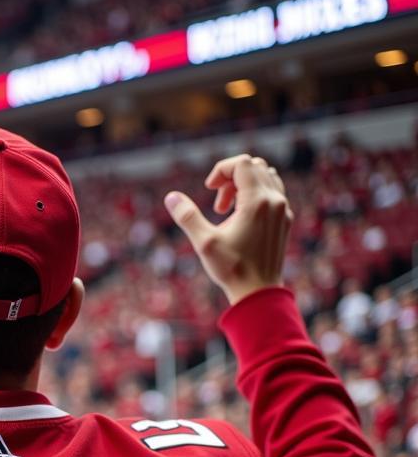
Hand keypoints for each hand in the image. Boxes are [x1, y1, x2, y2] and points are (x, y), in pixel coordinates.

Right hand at [164, 154, 292, 305]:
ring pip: (266, 176)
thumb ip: (188, 216)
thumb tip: (171, 197)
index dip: (221, 170)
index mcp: (257, 201)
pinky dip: (255, 195)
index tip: (208, 190)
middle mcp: (275, 200)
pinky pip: (273, 192)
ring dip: (244, 185)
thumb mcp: (204, 243)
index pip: (242, 163)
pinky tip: (241, 218)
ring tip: (228, 209)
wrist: (259, 292)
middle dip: (231, 178)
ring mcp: (283, 209)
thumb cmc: (232, 269)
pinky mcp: (285, 219)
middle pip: (254, 166)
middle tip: (218, 205)